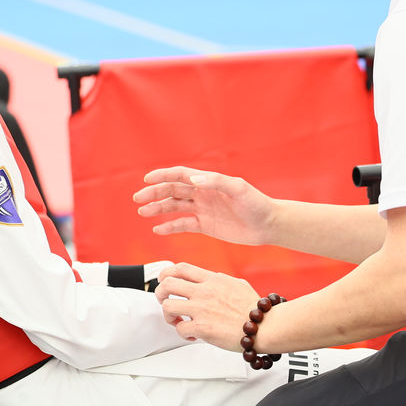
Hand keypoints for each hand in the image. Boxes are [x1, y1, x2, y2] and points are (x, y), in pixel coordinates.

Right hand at [134, 167, 274, 244]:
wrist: (268, 224)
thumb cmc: (256, 203)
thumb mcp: (238, 189)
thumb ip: (215, 182)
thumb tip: (193, 180)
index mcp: (208, 181)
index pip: (180, 175)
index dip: (163, 176)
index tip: (147, 179)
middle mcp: (203, 193)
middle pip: (173, 191)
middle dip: (154, 193)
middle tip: (138, 198)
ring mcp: (203, 209)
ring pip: (174, 207)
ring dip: (158, 209)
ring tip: (142, 212)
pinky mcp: (206, 225)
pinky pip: (184, 225)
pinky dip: (170, 227)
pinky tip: (157, 230)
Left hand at [154, 262, 259, 350]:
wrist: (263, 325)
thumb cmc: (254, 308)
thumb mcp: (237, 283)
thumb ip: (219, 280)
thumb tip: (211, 279)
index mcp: (212, 279)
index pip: (181, 268)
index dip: (166, 273)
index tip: (164, 280)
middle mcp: (204, 292)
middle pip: (167, 284)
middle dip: (160, 293)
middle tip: (164, 301)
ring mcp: (201, 309)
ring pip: (167, 306)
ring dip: (168, 315)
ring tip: (177, 320)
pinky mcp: (202, 328)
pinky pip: (180, 329)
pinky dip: (183, 333)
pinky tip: (192, 334)